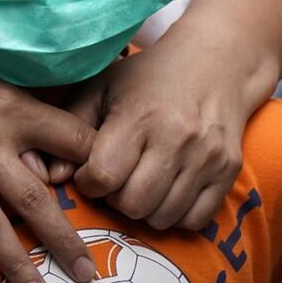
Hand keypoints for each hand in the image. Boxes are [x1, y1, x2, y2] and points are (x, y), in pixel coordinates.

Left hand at [51, 15, 277, 230]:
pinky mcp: (228, 170)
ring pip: (163, 217)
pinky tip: (168, 188)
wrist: (215, 62)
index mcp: (139, 116)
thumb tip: (53, 176)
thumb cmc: (148, 77)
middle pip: (133, 204)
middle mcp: (177, 138)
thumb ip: (71, 130)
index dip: (89, 182)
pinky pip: (194, 220)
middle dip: (116, 199)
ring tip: (142, 181)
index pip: (104, 176)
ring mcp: (207, 156)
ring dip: (146, 208)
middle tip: (118, 179)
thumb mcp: (103, 88)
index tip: (91, 171)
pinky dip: (176, 214)